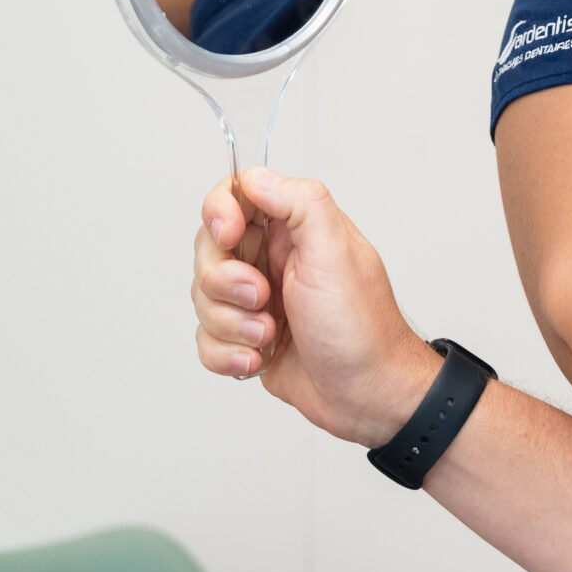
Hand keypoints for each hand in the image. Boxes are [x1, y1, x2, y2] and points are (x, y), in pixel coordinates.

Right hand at [190, 168, 441, 446]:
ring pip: (203, 298)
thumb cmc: (362, 327)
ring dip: (232, 323)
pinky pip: (207, 339)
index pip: (235, 196)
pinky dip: (228, 354)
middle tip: (263, 298)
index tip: (230, 235)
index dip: (220, 213)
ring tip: (271, 336)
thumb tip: (256, 177)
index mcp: (296, 230)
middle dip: (226, 281)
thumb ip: (300, 203)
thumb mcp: (336, 252)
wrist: (368, 395)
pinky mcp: (246, 338)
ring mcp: (257, 301)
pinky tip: (259, 358)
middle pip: (209, 249)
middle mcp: (273, 260)